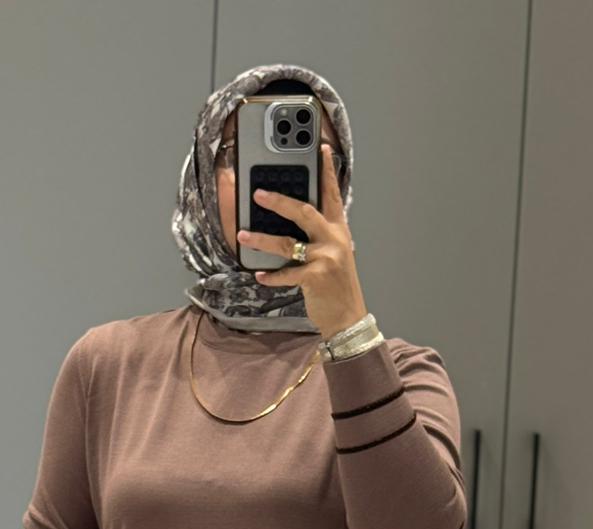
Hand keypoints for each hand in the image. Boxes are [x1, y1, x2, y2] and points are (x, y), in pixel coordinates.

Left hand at [236, 141, 367, 340]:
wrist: (348, 317)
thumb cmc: (336, 285)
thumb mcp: (334, 255)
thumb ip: (318, 236)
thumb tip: (289, 223)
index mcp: (338, 230)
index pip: (332, 194)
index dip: (326, 171)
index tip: (320, 148)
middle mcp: (334, 240)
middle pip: (304, 211)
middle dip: (279, 201)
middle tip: (258, 193)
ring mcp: (326, 258)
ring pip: (288, 243)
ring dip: (262, 240)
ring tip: (244, 236)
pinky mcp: (316, 277)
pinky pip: (287, 273)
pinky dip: (272, 276)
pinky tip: (259, 275)